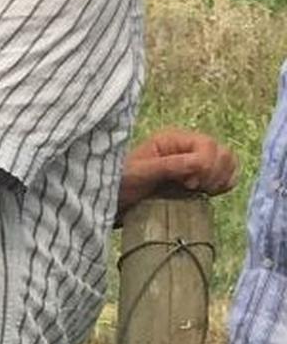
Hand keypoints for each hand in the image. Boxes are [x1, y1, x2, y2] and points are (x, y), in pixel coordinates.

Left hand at [119, 127, 237, 217]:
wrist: (114, 203)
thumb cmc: (121, 185)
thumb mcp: (140, 173)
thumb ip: (169, 166)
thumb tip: (199, 163)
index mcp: (173, 139)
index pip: (208, 145)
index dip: (205, 165)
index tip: (189, 184)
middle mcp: (188, 147)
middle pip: (223, 153)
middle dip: (214, 173)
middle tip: (194, 188)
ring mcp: (196, 161)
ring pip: (229, 163)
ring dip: (220, 179)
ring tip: (200, 192)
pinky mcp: (200, 177)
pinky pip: (227, 177)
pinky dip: (223, 185)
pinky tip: (207, 193)